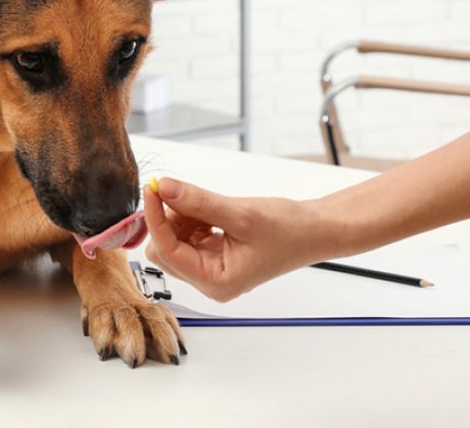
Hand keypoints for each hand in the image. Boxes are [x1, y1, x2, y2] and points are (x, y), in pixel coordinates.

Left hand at [143, 178, 330, 300]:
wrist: (316, 230)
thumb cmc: (289, 229)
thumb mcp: (240, 213)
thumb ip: (198, 201)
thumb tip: (164, 187)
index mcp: (216, 282)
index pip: (168, 251)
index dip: (156, 218)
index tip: (153, 188)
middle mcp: (209, 282)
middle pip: (165, 249)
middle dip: (169, 220)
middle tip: (182, 193)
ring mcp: (211, 270)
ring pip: (174, 241)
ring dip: (181, 217)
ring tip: (208, 205)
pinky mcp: (213, 256)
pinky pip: (187, 236)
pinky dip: (191, 219)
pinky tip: (210, 211)